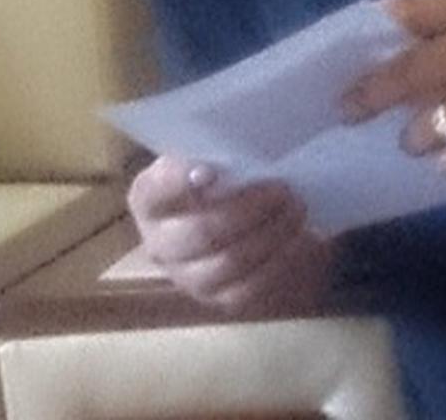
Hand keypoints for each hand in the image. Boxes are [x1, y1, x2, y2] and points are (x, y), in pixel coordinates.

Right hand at [127, 155, 332, 318]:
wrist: (243, 216)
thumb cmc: (224, 173)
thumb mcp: (213, 153)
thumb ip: (215, 148)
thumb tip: (235, 148)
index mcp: (149, 197)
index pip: (153, 191)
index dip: (177, 182)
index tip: (210, 171)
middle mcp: (159, 241)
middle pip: (198, 233)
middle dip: (246, 211)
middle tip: (281, 189)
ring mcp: (186, 275)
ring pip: (227, 263)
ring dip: (269, 234)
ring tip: (296, 208)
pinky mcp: (216, 298)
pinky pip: (248, 288)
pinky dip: (277, 260)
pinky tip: (296, 237)